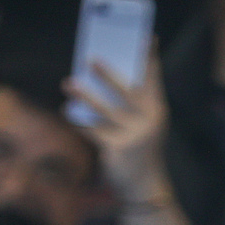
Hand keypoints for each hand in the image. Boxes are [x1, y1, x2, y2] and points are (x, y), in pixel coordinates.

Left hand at [65, 50, 171, 206]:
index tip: (147, 39)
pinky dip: (79, 122)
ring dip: (85, 96)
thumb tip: (94, 77)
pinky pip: (93, 131)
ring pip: (105, 112)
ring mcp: (135, 136)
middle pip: (128, 93)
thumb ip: (125, 103)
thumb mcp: (138, 123)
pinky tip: (68, 113)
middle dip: (109, 76)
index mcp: (157, 111)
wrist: (144, 185)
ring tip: (67, 84)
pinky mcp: (119, 150)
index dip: (150, 59)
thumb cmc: (137, 147)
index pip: (153, 80)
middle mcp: (150, 122)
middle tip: (91, 59)